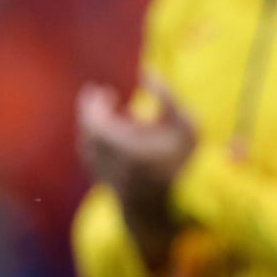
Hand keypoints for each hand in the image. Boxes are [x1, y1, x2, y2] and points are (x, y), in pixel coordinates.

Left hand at [76, 78, 195, 215]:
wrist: (184, 204)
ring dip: (94, 129)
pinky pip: (94, 162)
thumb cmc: (188, 161)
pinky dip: (98, 146)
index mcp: (124, 147)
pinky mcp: (111, 188)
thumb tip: (147, 72)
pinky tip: (114, 140)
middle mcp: (110, 164)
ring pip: (89, 149)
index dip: (93, 104)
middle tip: (101, 97)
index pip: (94, 121)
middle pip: (88, 133)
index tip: (100, 90)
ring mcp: (108, 178)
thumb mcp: (186, 124)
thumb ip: (166, 95)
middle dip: (92, 113)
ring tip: (110, 116)